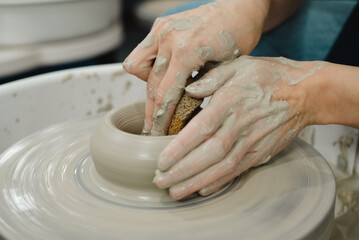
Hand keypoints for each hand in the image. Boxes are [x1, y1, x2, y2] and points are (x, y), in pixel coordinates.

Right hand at [123, 0, 269, 134]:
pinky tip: (164, 76)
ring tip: (161, 98)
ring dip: (147, 87)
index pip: (166, 94)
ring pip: (137, 68)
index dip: (161, 119)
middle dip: (151, 111)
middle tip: (153, 128)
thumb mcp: (225, 69)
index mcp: (187, 50)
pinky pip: (142, 52)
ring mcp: (161, 30)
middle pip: (150, 85)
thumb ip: (200, 88)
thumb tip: (182, 109)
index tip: (159, 134)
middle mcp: (168, 38)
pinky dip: (148, 68)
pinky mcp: (159, 26)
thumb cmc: (239, 36)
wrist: (239, 7)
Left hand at [154, 55, 325, 198]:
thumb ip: (211, 77)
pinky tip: (202, 190)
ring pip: (222, 168)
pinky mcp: (260, 152)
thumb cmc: (268, 77)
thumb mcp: (238, 65)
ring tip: (176, 192)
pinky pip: (238, 171)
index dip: (180, 148)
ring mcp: (252, 142)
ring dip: (197, 182)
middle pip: (208, 155)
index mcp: (230, 103)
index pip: (201, 129)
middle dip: (183, 171)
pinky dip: (220, 182)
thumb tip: (188, 90)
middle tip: (160, 182)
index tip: (161, 161)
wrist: (304, 93)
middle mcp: (240, 126)